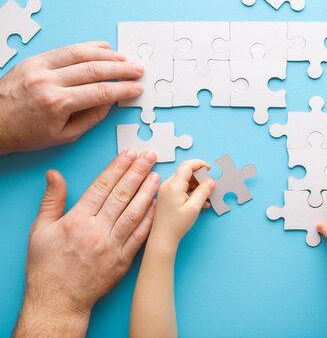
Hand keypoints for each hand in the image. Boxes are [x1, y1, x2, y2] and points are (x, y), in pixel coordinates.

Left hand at [0, 41, 143, 154]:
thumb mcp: (64, 135)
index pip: (100, 92)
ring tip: (124, 58)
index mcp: (57, 103)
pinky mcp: (33, 60)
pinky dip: (85, 46)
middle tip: (137, 69)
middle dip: (121, 70)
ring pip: (80, 54)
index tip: (136, 88)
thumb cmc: (26, 133)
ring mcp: (39, 68)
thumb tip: (110, 102)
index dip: (123, 89)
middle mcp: (48, 82)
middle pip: (94, 70)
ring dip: (106, 55)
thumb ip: (91, 118)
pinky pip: (64, 49)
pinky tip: (101, 47)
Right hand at [14, 150, 159, 336]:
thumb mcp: (41, 230)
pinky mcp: (124, 260)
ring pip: (135, 213)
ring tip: (156, 176)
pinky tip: (156, 205)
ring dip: (147, 192)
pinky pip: (140, 235)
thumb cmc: (47, 266)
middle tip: (150, 156)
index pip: (102, 186)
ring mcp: (112, 246)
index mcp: (77, 220)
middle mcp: (97, 231)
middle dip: (138, 172)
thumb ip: (52, 200)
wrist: (58, 301)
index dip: (118, 167)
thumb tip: (55, 175)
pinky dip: (150, 219)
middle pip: (122, 195)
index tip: (130, 154)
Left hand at [149, 160, 215, 246]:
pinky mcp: (166, 196)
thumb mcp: (194, 207)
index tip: (210, 169)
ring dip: (197, 185)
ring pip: (184, 180)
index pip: (188, 165)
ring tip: (207, 196)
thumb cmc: (176, 224)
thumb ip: (204, 191)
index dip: (201, 164)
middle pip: (186, 172)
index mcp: (174, 185)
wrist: (163, 237)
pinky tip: (200, 201)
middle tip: (210, 185)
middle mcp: (168, 185)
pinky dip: (192, 191)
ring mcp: (166, 190)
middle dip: (200, 176)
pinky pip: (181, 188)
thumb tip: (211, 181)